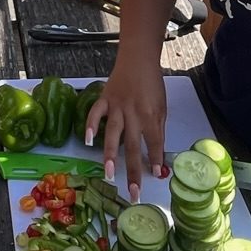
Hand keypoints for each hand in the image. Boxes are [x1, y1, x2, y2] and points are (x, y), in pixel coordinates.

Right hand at [85, 64, 168, 203]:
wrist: (138, 59)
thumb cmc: (152, 84)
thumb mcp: (162, 107)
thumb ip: (158, 130)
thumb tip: (158, 156)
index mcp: (151, 114)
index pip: (154, 141)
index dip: (155, 158)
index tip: (155, 175)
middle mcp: (134, 112)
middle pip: (133, 145)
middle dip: (133, 170)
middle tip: (132, 191)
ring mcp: (117, 106)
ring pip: (113, 133)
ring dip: (110, 154)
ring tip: (108, 174)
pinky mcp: (104, 98)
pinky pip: (95, 113)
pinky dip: (91, 125)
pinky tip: (88, 141)